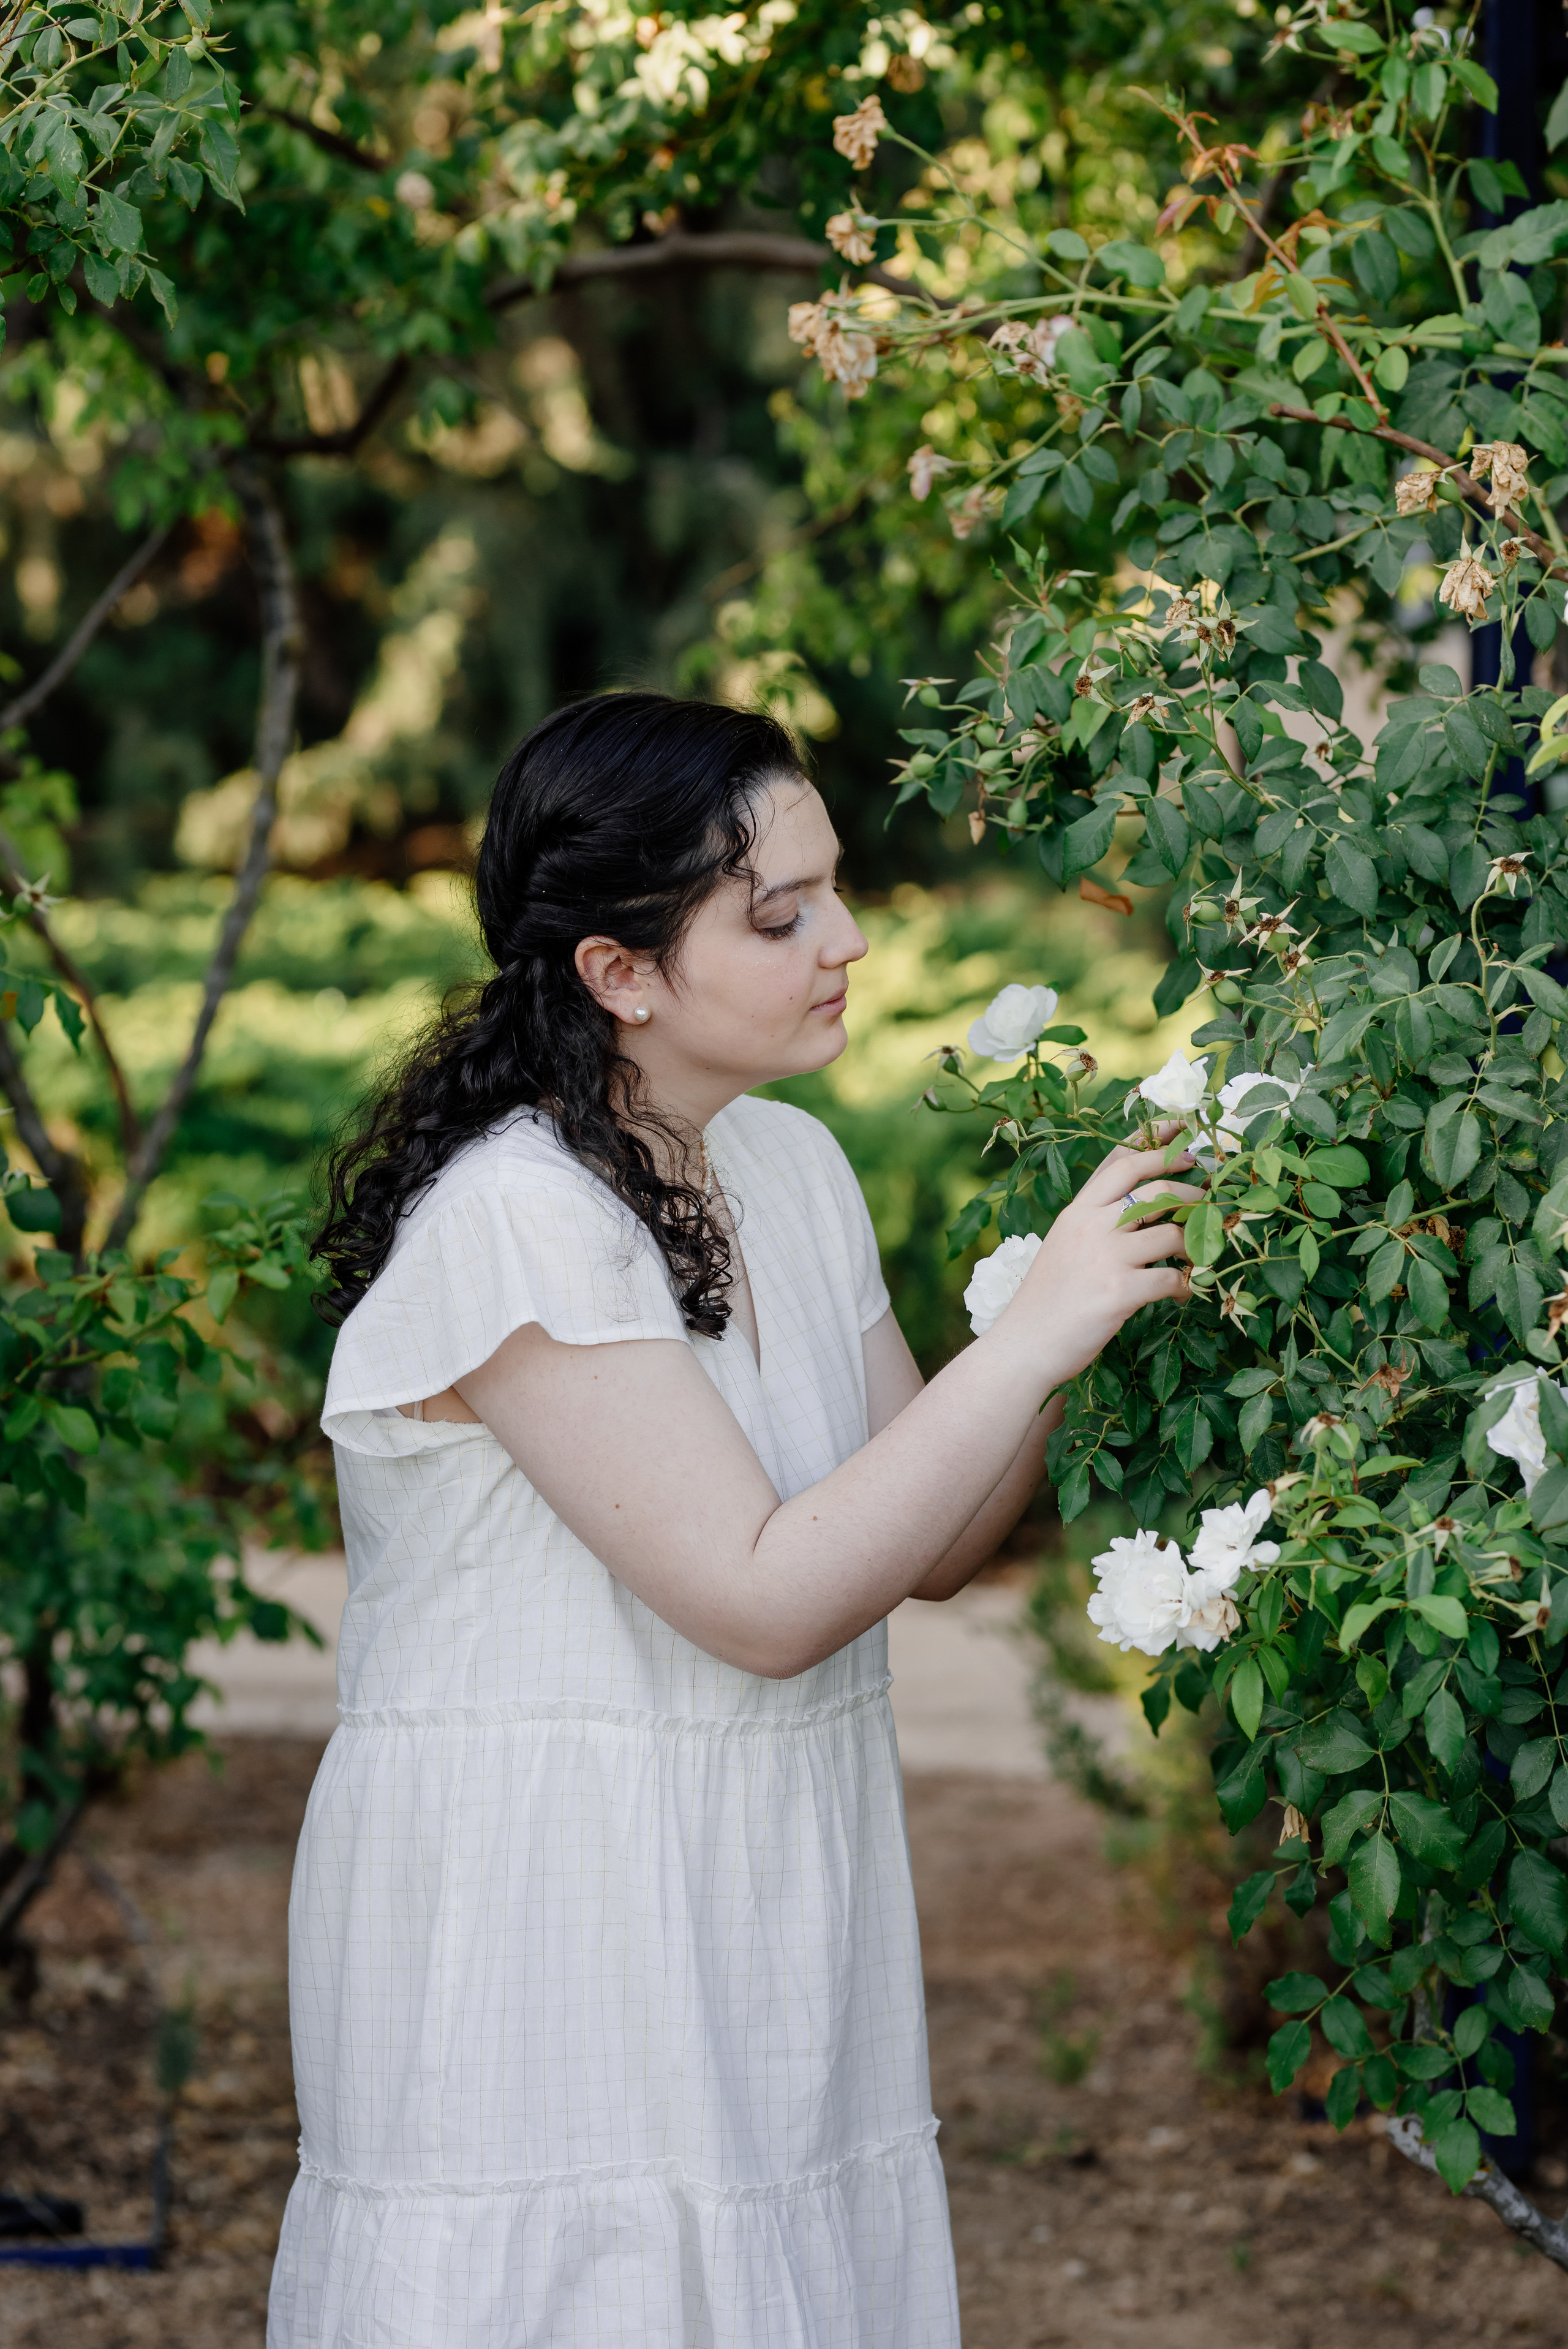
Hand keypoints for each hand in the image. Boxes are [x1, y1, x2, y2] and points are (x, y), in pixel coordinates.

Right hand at [1009, 1122, 1203, 1385]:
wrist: (1024, 1345)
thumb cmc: (1045, 1300)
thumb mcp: (1063, 1246)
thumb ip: (1093, 1222)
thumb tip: (1138, 1207)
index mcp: (1076, 1212)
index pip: (1119, 1162)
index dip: (1155, 1142)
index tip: (1183, 1131)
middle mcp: (1090, 1226)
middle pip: (1152, 1187)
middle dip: (1188, 1187)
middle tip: (1208, 1195)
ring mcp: (1105, 1258)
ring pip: (1170, 1231)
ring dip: (1194, 1242)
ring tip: (1198, 1255)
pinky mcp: (1119, 1292)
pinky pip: (1171, 1278)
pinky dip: (1186, 1285)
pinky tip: (1185, 1292)